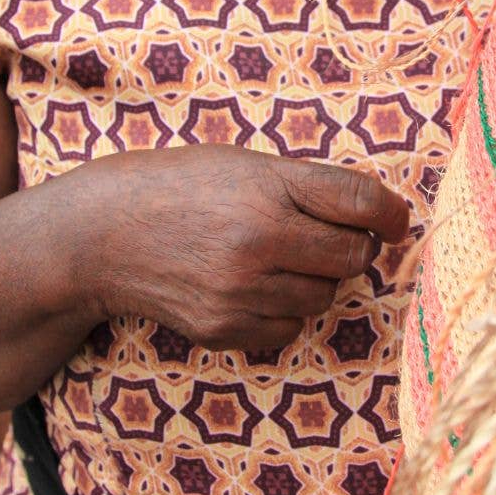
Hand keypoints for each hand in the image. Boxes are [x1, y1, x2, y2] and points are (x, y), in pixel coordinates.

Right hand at [87, 144, 410, 353]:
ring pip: (325, 297)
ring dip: (316, 279)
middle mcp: (258, 242)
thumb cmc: (178, 188)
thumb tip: (380, 217)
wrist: (99, 236)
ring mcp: (241, 292)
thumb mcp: (243, 165)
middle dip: (349, 246)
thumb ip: (308, 187)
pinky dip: (285, 310)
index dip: (392, 213)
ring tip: (276, 257)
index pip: (362, 203)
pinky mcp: (224, 329)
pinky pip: (291, 328)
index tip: (396, 220)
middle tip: (321, 235)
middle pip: (354, 257)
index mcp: (267, 188)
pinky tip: (252, 286)